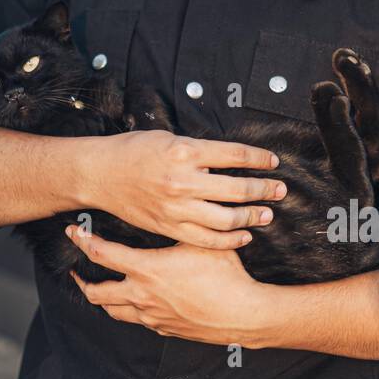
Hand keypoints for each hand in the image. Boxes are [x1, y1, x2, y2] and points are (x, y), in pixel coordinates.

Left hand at [65, 224, 273, 346]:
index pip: (101, 254)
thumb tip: (181, 199)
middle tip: (76, 270)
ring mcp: (152, 315)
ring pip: (113, 311)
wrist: (243, 314)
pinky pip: (137, 320)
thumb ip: (184, 224)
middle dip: (81, 279)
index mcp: (147, 270)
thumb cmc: (225, 276)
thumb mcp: (201, 242)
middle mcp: (142, 295)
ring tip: (99, 287)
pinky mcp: (164, 329)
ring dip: (102, 298)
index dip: (82, 241)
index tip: (72, 232)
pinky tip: (135, 300)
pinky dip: (128, 310)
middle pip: (96, 291)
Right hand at [77, 130, 285, 248]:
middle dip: (264, 189)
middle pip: (237, 189)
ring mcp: (176, 207)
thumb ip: (199, 151)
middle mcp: (183, 180)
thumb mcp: (168, 138)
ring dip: (252, 216)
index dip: (259, 159)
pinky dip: (229, 239)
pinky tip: (243, 235)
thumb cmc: (132, 151)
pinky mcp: (168, 227)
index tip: (273, 161)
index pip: (235, 155)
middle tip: (279, 190)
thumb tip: (230, 159)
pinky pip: (206, 239)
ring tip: (266, 214)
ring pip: (226, 218)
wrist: (99, 174)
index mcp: (185, 151)